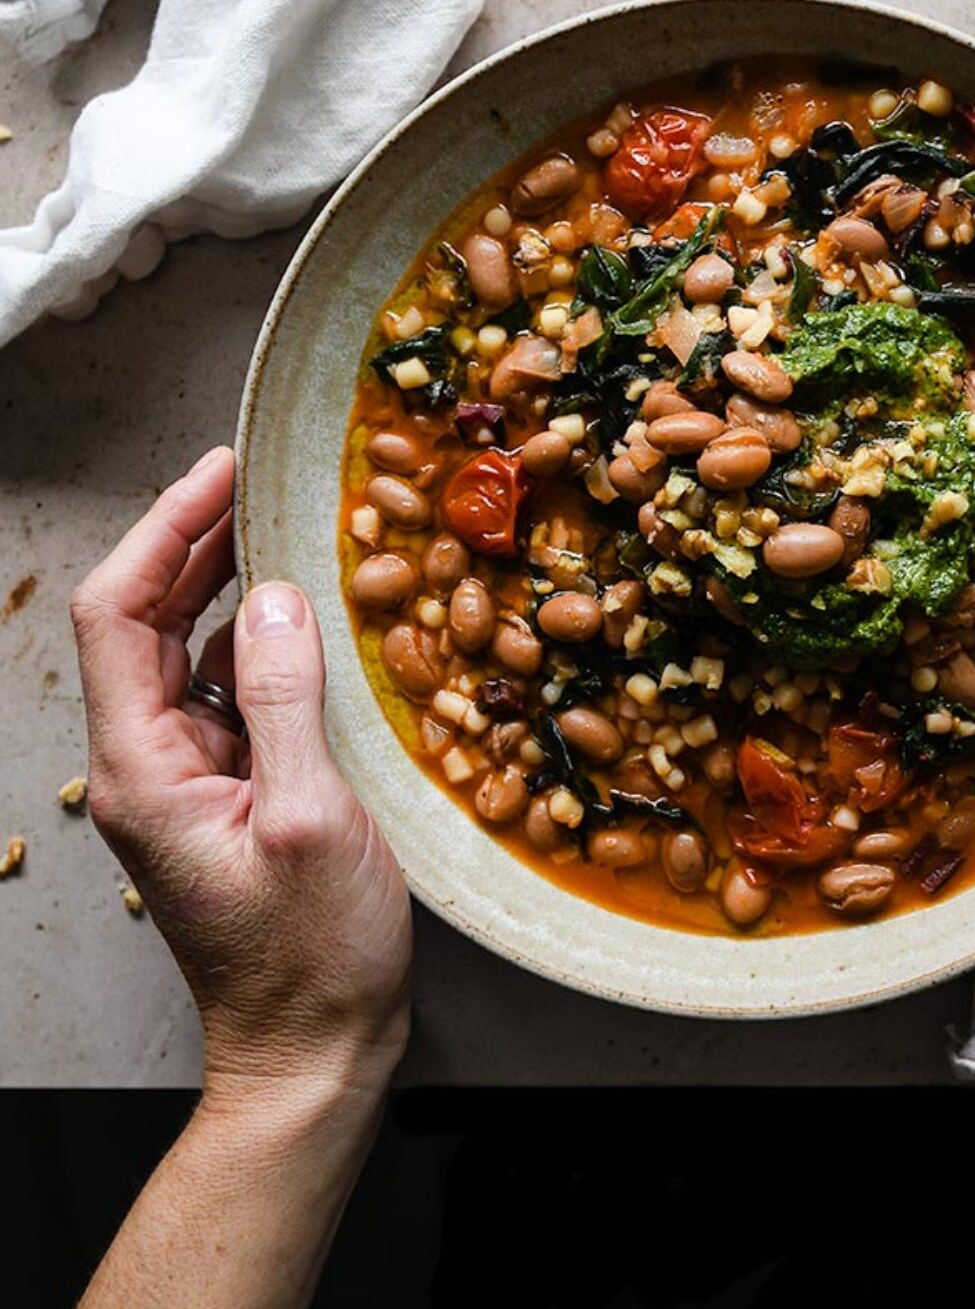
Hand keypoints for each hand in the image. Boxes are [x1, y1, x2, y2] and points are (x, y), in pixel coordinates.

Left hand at [70, 447, 412, 1100]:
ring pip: (187, 655)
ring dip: (225, 585)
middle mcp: (148, 766)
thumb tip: (279, 595)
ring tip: (281, 528)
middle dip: (192, 541)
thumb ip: (285, 700)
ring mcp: (186, 780)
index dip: (163, 532)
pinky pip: (230, 695)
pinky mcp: (228, 793)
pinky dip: (260, 643)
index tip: (220, 471)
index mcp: (143, 769)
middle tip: (256, 480)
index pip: (118, 617)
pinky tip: (303, 619)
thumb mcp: (308, 819)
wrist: (313, 1048)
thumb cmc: (312, 954)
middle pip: (143, 624)